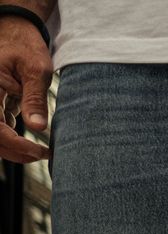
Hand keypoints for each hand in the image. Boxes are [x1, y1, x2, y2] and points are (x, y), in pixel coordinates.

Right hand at [0, 16, 51, 162]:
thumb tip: (38, 128)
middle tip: (41, 155)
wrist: (16, 33)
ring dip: (14, 147)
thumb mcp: (36, 70)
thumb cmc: (26, 47)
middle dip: (15, 151)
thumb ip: (35, 98)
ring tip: (40, 151)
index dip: (15, 145)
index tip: (38, 152)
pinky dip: (14, 137)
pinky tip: (33, 138)